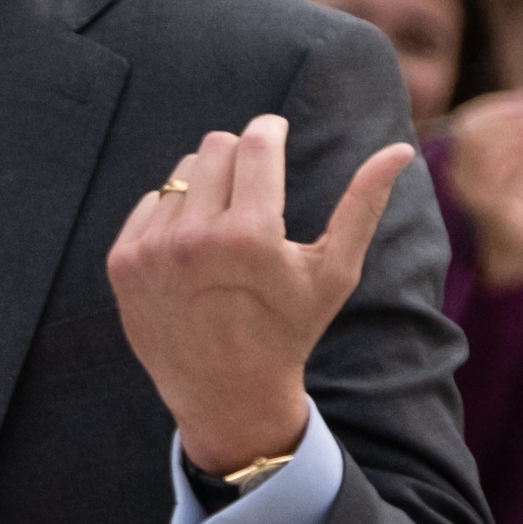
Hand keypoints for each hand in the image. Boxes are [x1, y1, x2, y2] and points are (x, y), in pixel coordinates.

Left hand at [106, 113, 416, 479]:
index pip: (255, 142)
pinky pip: (150, 203)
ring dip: (208, 186)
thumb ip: (363, 204)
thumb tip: (400, 148)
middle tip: (256, 187)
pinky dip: (174, 215)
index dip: (270, 129)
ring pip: (182, 172)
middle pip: (217, 147)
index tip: (277, 131)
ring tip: (227, 228)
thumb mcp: (333, 273)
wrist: (225, 394)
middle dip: (242, 156)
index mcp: (250, 236)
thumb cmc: (289, 330)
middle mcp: (194, 239)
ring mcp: (152, 251)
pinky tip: (194, 253)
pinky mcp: (122, 263)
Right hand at [437, 88, 522, 288]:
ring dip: (519, 135)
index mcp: (454, 161)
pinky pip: (503, 175)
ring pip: (487, 153)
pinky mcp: (485, 208)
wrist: (511, 245)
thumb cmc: (511, 199)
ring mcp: (467, 193)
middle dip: (507, 118)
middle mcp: (454, 176)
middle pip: (472, 136)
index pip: (467, 124)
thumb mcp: (516, 158)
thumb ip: (520, 129)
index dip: (497, 107)